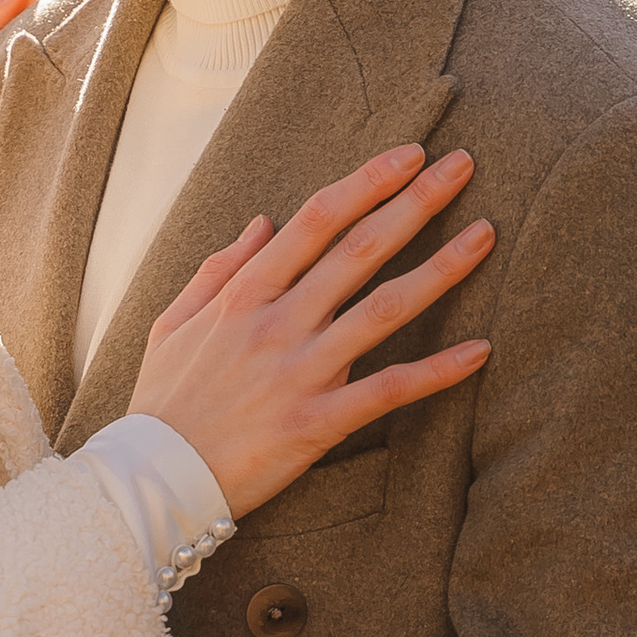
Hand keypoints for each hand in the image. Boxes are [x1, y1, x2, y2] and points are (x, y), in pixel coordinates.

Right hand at [129, 146, 492, 518]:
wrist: (152, 480)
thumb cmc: (163, 404)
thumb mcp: (173, 323)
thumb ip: (218, 269)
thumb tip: (261, 223)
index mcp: (245, 294)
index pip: (317, 219)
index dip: (367, 182)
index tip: (409, 155)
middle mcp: (278, 322)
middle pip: (360, 248)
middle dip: (416, 201)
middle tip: (462, 166)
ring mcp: (301, 371)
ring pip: (385, 308)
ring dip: (442, 268)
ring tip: (485, 235)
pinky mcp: (317, 421)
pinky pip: (388, 390)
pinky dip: (437, 371)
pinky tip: (480, 350)